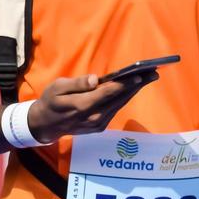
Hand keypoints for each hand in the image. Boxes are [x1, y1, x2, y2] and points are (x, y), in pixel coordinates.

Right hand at [27, 71, 158, 144]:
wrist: (46, 125)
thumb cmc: (50, 101)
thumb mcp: (57, 87)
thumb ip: (77, 84)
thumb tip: (95, 80)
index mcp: (82, 106)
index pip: (108, 93)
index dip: (124, 84)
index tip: (139, 76)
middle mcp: (94, 118)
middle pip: (119, 99)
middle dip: (137, 86)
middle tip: (153, 73)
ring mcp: (98, 124)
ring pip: (120, 104)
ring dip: (135, 91)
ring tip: (148, 77)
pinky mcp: (100, 126)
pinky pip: (115, 109)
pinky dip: (125, 97)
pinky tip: (133, 87)